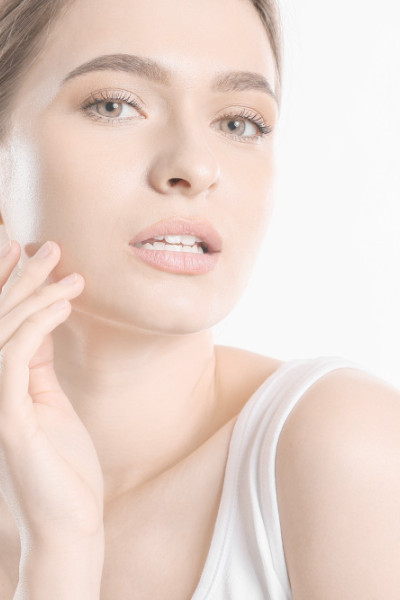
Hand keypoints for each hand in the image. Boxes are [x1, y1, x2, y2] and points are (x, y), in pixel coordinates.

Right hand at [0, 240, 103, 547]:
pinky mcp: (8, 420)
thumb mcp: (47, 402)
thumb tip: (41, 322)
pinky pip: (16, 357)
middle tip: (51, 246)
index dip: (4, 285)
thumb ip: (35, 364)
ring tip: (71, 274)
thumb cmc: (62, 465)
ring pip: (3, 332)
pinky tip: (65, 305)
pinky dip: (38, 325)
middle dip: (20, 278)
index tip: (22, 249)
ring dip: (36, 296)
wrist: (70, 522)